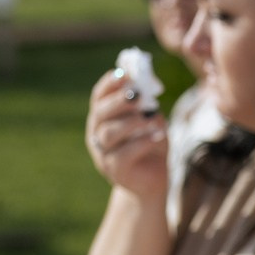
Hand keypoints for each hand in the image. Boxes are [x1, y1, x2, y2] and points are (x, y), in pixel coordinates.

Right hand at [85, 69, 169, 201]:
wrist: (152, 180)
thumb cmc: (151, 145)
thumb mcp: (152, 122)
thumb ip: (148, 108)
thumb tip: (149, 93)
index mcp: (103, 117)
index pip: (99, 96)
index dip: (109, 84)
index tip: (124, 74)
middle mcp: (97, 134)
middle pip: (101, 113)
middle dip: (118, 101)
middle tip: (137, 94)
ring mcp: (103, 153)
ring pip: (109, 133)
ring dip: (131, 122)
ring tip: (150, 118)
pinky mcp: (115, 170)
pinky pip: (123, 154)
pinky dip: (141, 143)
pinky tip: (156, 137)